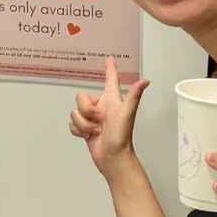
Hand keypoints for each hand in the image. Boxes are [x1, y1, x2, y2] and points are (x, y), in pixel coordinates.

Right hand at [69, 56, 148, 177]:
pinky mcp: (85, 128)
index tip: (109, 59)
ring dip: (83, 124)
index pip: (110, 80)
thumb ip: (133, 96)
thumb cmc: (121, 136)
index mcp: (112, 100)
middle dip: (86, 110)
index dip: (110, 69)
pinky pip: (72, 123)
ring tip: (96, 131)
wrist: (113, 158)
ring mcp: (92, 118)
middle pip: (81, 97)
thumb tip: (145, 81)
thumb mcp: (126, 113)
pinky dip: (78, 130)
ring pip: (75, 112)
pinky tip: (88, 136)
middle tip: (99, 121)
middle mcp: (101, 107)